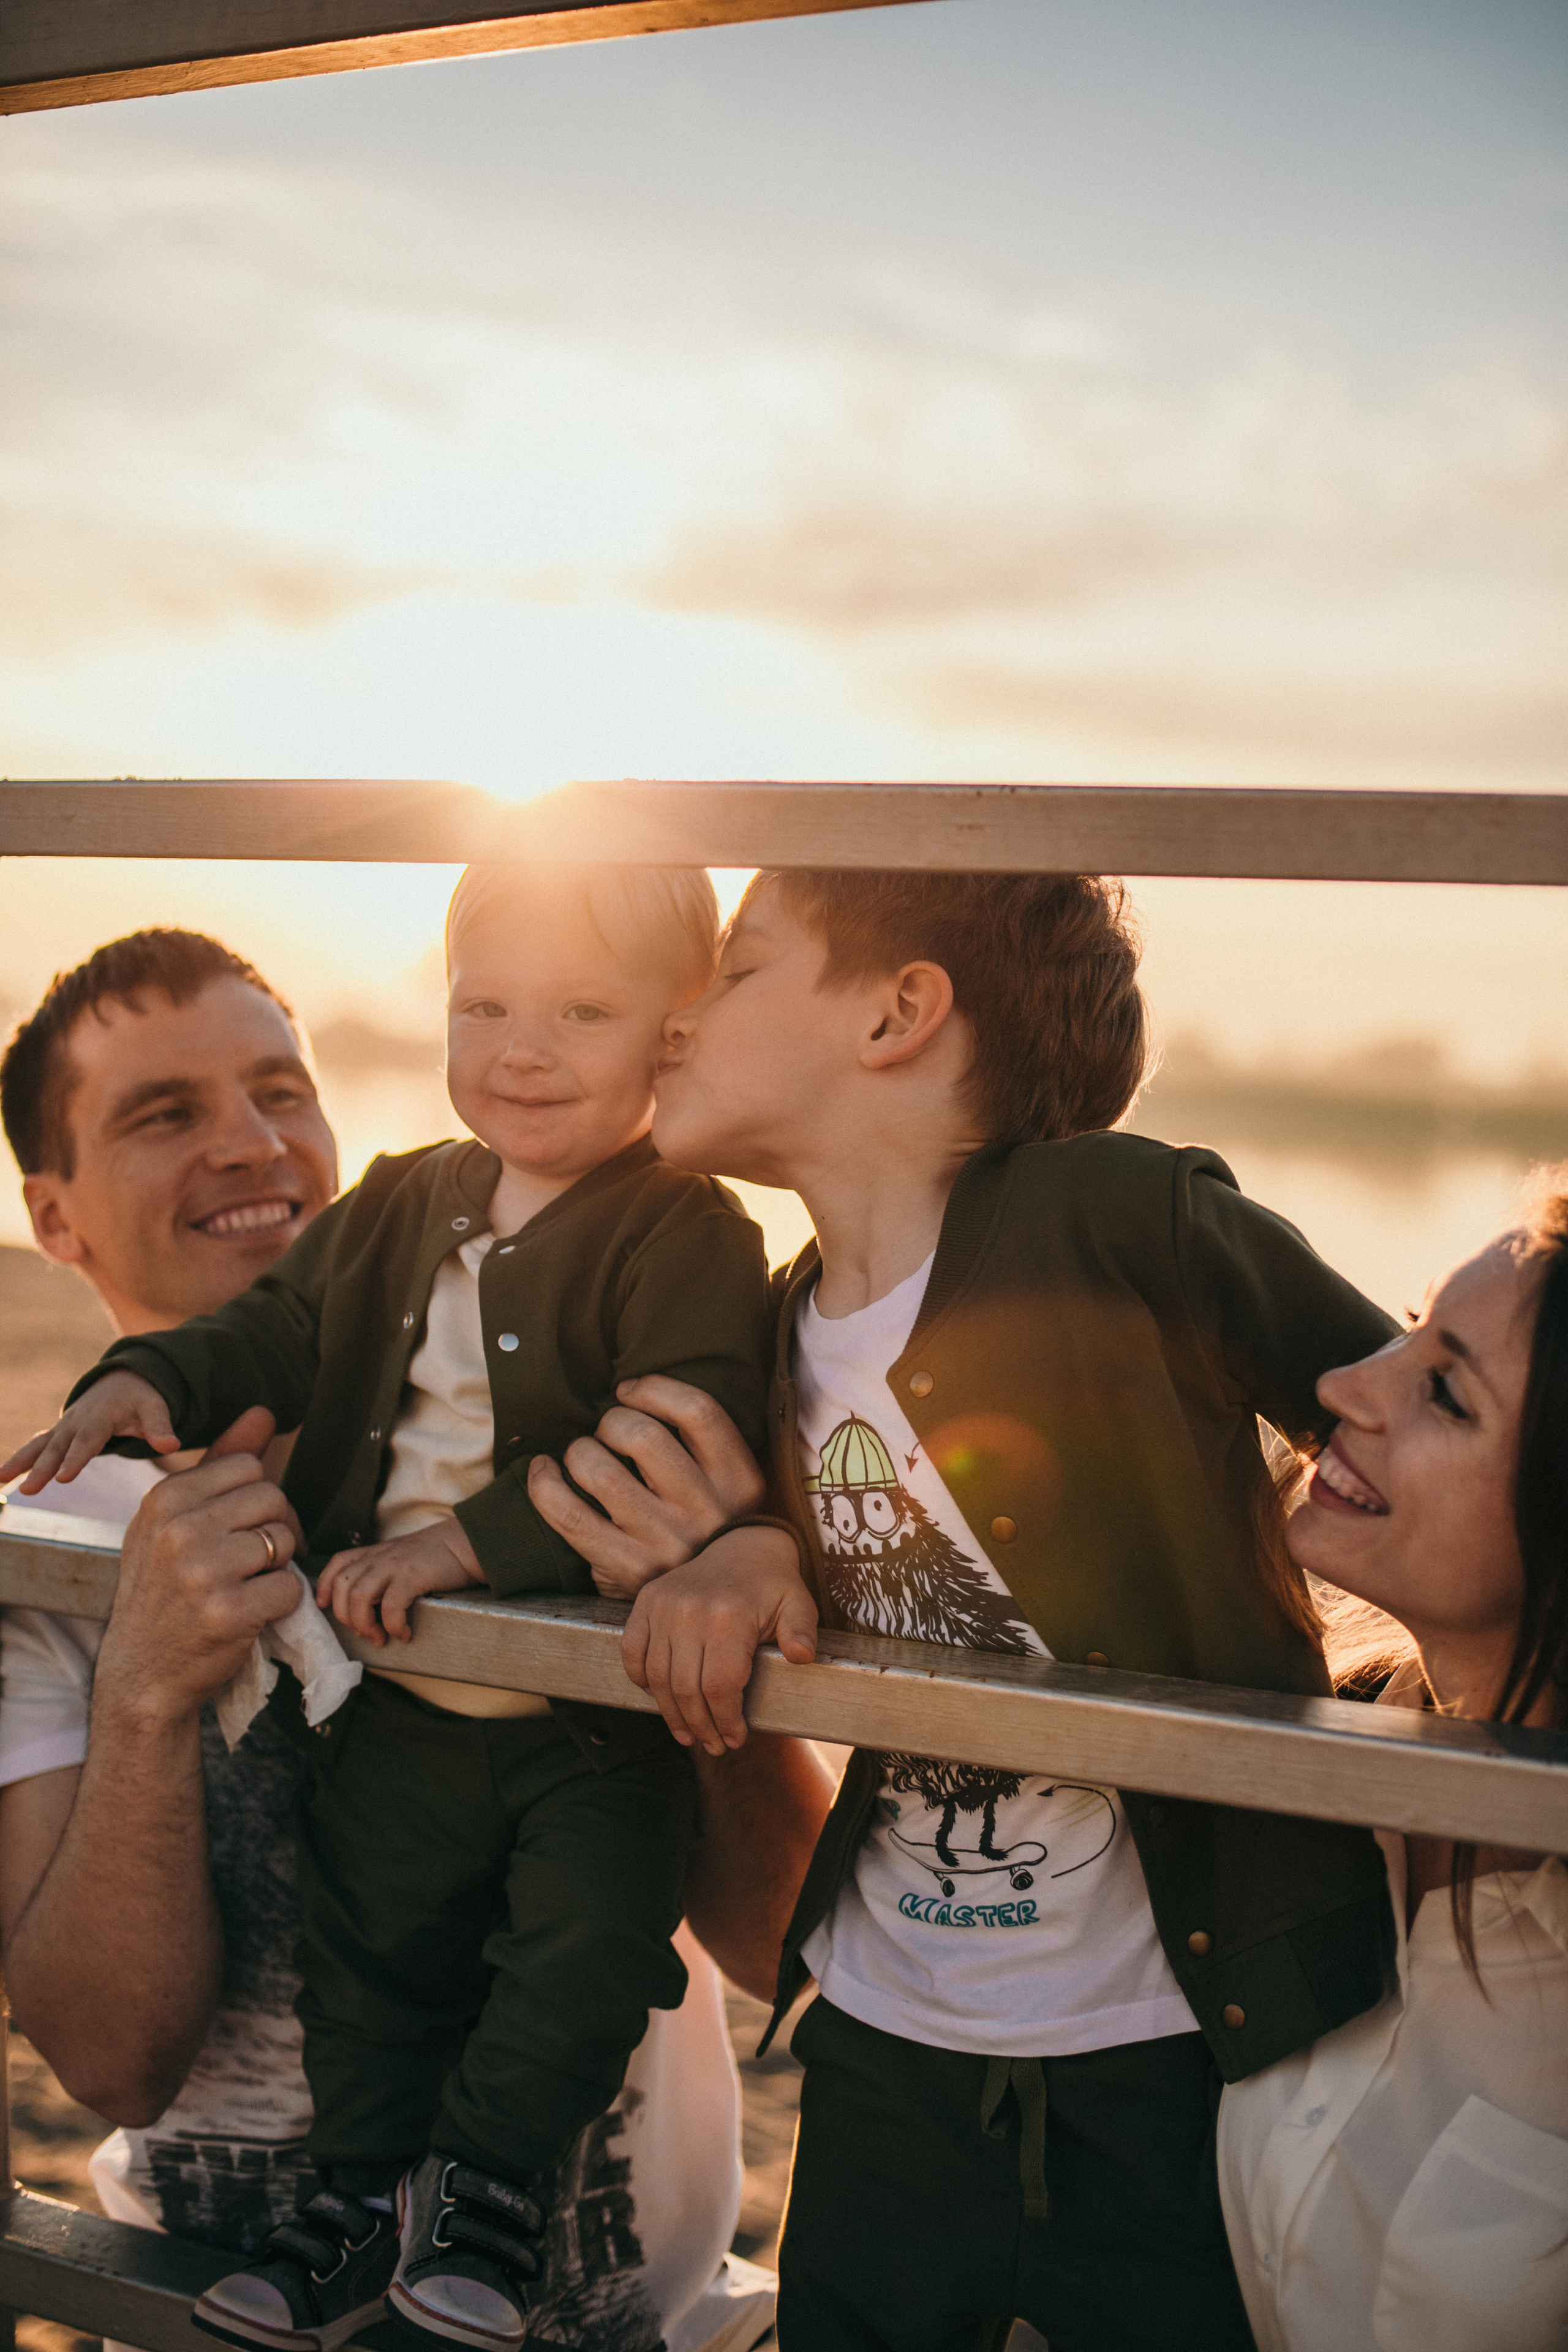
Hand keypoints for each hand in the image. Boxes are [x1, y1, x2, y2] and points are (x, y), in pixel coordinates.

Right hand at [2, 1371, 181, 1491]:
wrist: (122, 1381)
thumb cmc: (141, 1399)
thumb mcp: (156, 1408)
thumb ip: (161, 1427)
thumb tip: (172, 1446)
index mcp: (100, 1417)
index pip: (88, 1441)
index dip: (75, 1458)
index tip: (63, 1477)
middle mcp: (77, 1422)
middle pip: (58, 1447)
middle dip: (43, 1468)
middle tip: (30, 1490)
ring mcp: (64, 1427)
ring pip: (40, 1446)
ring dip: (21, 1462)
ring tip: (2, 1480)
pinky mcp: (58, 1433)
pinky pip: (36, 1445)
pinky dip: (20, 1458)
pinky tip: (3, 1477)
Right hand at [94, 1407, 303, 1727]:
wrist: (141, 1673)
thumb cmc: (162, 1590)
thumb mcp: (173, 1522)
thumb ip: (218, 1464)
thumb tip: (263, 1411)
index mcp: (164, 1499)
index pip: (249, 1467)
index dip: (256, 1499)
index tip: (238, 1528)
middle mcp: (179, 1530)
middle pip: (273, 1499)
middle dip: (274, 1530)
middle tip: (250, 1562)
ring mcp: (202, 1572)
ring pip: (284, 1542)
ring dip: (277, 1568)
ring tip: (243, 1587)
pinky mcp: (228, 1613)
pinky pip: (290, 1587)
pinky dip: (281, 1604)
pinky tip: (249, 1614)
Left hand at [316, 1520, 484, 1645]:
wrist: (466, 1543)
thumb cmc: (436, 1557)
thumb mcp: (400, 1558)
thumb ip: (381, 1572)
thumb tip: (368, 1606)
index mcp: (374, 1553)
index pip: (337, 1564)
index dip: (324, 1586)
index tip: (324, 1606)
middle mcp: (379, 1557)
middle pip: (342, 1587)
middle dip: (346, 1617)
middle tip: (366, 1633)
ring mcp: (394, 1565)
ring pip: (359, 1597)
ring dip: (365, 1624)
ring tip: (381, 1637)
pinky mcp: (412, 1576)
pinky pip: (391, 1605)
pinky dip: (393, 1625)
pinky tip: (403, 1633)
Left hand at [527, 1375, 766, 1599]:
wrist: (708, 1600)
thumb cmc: (705, 1523)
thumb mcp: (727, 1483)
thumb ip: (699, 1442)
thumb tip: (628, 1389)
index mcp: (740, 1481)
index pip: (699, 1411)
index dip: (654, 1388)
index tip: (628, 1390)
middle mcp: (707, 1512)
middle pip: (642, 1436)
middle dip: (611, 1421)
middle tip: (607, 1433)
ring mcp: (666, 1543)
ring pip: (601, 1472)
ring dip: (579, 1451)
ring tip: (583, 1456)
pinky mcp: (627, 1568)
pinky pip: (568, 1515)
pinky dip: (544, 1484)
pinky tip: (542, 1470)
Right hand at [622, 1526, 817, 1755]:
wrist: (742, 1547)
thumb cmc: (772, 1584)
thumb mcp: (798, 1604)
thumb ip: (801, 1632)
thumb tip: (802, 1656)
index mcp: (729, 1615)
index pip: (719, 1686)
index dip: (726, 1720)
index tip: (735, 1739)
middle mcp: (690, 1610)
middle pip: (686, 1689)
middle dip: (701, 1726)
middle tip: (713, 1745)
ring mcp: (663, 1606)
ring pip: (657, 1677)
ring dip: (671, 1713)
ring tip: (688, 1734)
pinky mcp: (645, 1603)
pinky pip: (632, 1653)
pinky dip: (641, 1680)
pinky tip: (661, 1698)